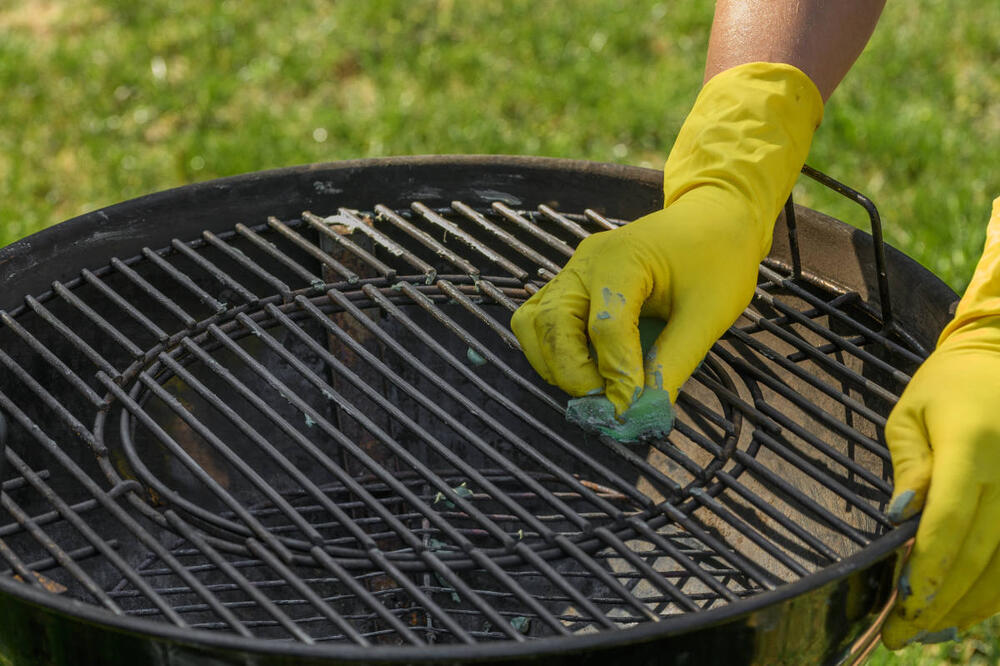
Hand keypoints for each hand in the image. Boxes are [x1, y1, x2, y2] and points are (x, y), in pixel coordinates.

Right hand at [512, 191, 761, 413]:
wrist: (713, 220)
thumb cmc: (717, 259)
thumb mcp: (709, 313)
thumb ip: (674, 361)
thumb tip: (648, 411)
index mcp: (622, 259)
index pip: (605, 326)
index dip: (617, 374)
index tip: (633, 410)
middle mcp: (585, 263)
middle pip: (550, 323)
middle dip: (573, 373)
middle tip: (607, 404)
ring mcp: (571, 272)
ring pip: (532, 325)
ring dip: (556, 365)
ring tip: (598, 388)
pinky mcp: (569, 286)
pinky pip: (540, 323)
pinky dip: (554, 354)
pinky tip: (590, 370)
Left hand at [882, 198, 999, 647]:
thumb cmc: (946, 386)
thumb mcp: (910, 414)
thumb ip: (908, 467)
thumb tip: (900, 520)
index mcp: (972, 442)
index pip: (951, 517)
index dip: (930, 564)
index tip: (905, 599)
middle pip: (980, 551)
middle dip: (940, 598)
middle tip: (900, 631)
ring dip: (971, 604)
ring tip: (928, 630)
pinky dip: (999, 589)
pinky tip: (970, 609)